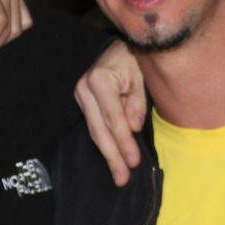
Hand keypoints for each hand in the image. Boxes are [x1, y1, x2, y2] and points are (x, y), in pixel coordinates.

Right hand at [75, 39, 145, 186]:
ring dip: (108, 155)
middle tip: (122, 178)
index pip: (114, 117)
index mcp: (100, 79)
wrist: (120, 46)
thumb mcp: (143, 74)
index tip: (134, 161)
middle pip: (100, 129)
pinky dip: (105, 144)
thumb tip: (133, 127)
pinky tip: (113, 159)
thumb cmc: (136, 58)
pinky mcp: (84, 102)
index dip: (124, 141)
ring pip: (95, 131)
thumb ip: (137, 100)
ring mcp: (82, 96)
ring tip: (119, 176)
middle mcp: (85, 88)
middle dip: (113, 156)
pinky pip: (95, 127)